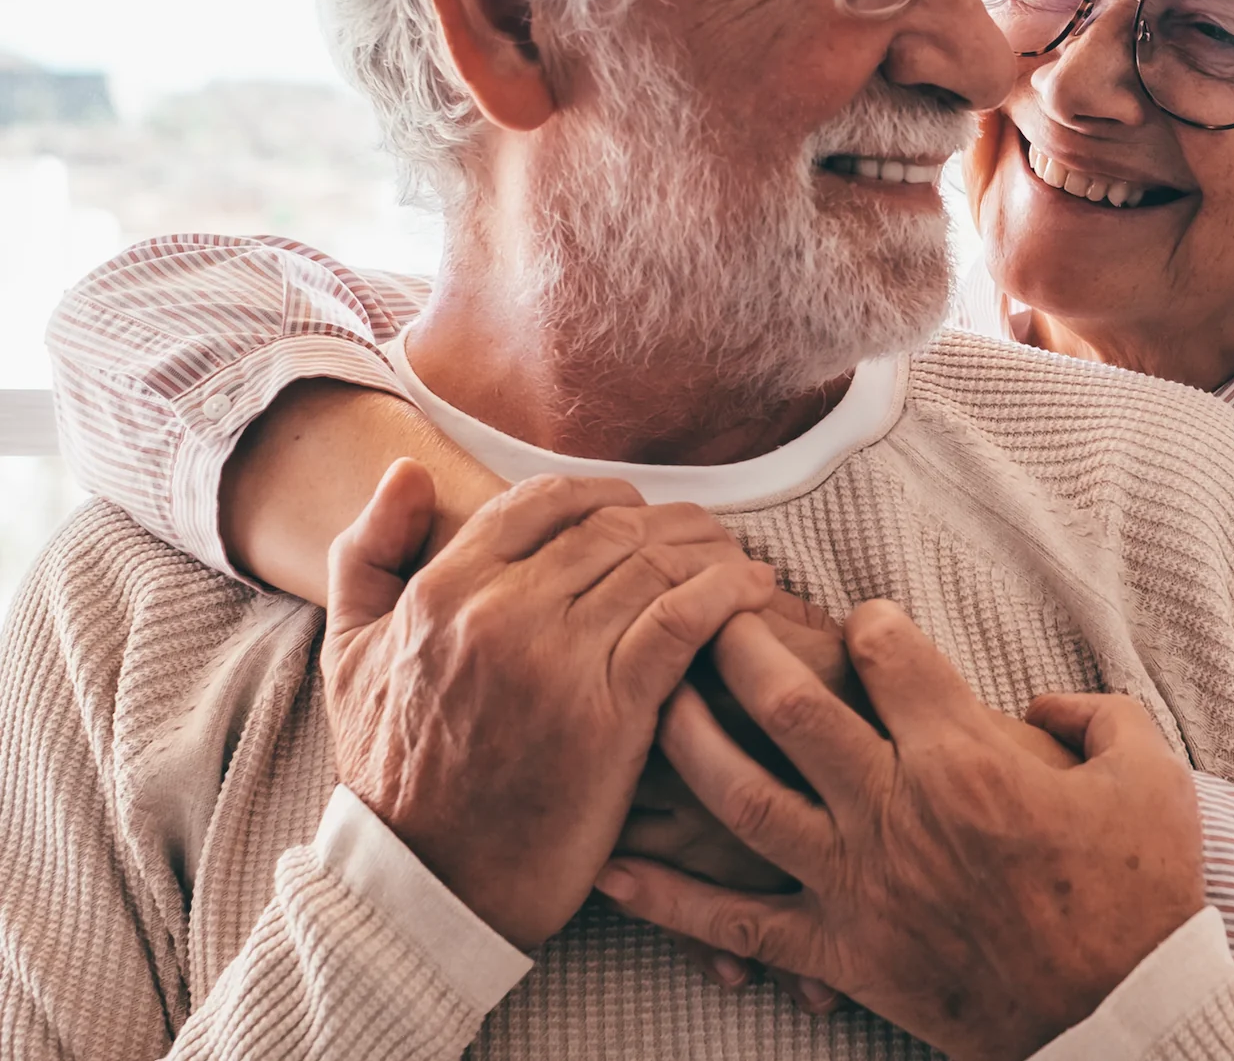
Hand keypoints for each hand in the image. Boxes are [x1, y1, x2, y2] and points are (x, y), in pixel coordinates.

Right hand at [322, 459, 776, 950]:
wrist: (430, 889)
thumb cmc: (396, 777)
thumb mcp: (350, 656)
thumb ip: (368, 554)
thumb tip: (409, 472)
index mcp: (442, 590)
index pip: (544, 501)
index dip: (602, 496)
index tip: (637, 513)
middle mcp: (498, 611)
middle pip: (611, 526)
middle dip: (668, 522)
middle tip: (705, 536)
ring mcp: (556, 659)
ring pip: (655, 563)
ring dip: (710, 551)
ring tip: (739, 561)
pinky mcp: (610, 710)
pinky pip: (684, 618)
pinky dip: (729, 592)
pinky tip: (755, 591)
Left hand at [594, 603, 1200, 1060]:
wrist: (1121, 1018)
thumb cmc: (1138, 892)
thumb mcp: (1148, 774)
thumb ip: (1092, 711)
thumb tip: (1040, 701)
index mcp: (964, 754)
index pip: (885, 650)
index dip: (866, 618)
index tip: (859, 618)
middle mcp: (894, 807)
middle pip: (791, 704)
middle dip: (742, 642)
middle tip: (712, 606)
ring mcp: (857, 881)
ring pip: (743, 796)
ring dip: (689, 739)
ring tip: (652, 694)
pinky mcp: (839, 950)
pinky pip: (734, 922)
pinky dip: (668, 898)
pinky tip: (610, 870)